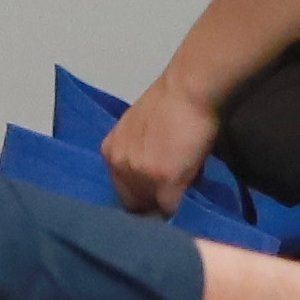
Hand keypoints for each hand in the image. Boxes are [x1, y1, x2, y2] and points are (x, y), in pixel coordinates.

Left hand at [104, 80, 219, 218]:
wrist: (189, 91)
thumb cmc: (170, 103)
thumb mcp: (137, 130)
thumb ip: (136, 153)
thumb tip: (150, 177)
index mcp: (110, 152)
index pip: (118, 189)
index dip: (138, 193)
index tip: (153, 192)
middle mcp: (120, 165)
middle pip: (131, 204)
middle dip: (150, 202)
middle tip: (169, 196)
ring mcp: (141, 175)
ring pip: (150, 208)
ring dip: (166, 203)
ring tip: (180, 188)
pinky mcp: (165, 182)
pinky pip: (169, 208)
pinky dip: (180, 205)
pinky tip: (187, 189)